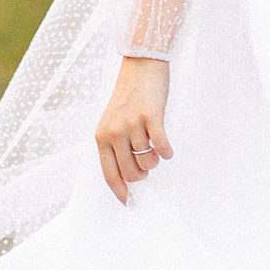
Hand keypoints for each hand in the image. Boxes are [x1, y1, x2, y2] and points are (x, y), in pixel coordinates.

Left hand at [94, 55, 173, 203]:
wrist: (141, 65)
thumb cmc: (129, 97)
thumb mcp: (114, 122)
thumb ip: (117, 147)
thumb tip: (130, 179)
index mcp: (102, 136)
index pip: (109, 174)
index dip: (121, 192)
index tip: (130, 204)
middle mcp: (114, 131)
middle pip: (131, 173)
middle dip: (142, 174)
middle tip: (147, 161)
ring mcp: (132, 124)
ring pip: (147, 162)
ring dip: (155, 160)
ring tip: (154, 146)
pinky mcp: (151, 116)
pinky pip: (162, 147)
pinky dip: (167, 152)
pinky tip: (167, 148)